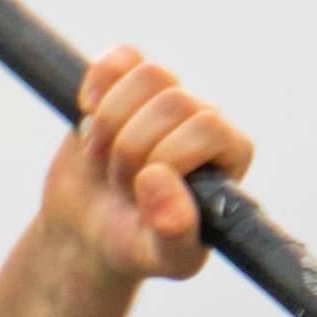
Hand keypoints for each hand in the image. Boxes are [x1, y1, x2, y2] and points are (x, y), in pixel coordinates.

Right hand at [46, 48, 251, 282]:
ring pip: (147, 74)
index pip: (208, 126)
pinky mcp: (125, 83)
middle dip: (132, 149)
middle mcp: (203, 119)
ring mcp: (163, 98)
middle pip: (173, 101)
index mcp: (229, 154)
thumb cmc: (137, 246)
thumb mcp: (164, 258)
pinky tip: (88, 115)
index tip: (145, 189)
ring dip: (111, 123)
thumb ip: (175, 233)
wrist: (86, 234)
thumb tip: (159, 180)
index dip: (167, 156)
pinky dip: (97, 85)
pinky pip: (120, 58)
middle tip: (121, 184)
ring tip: (106, 159)